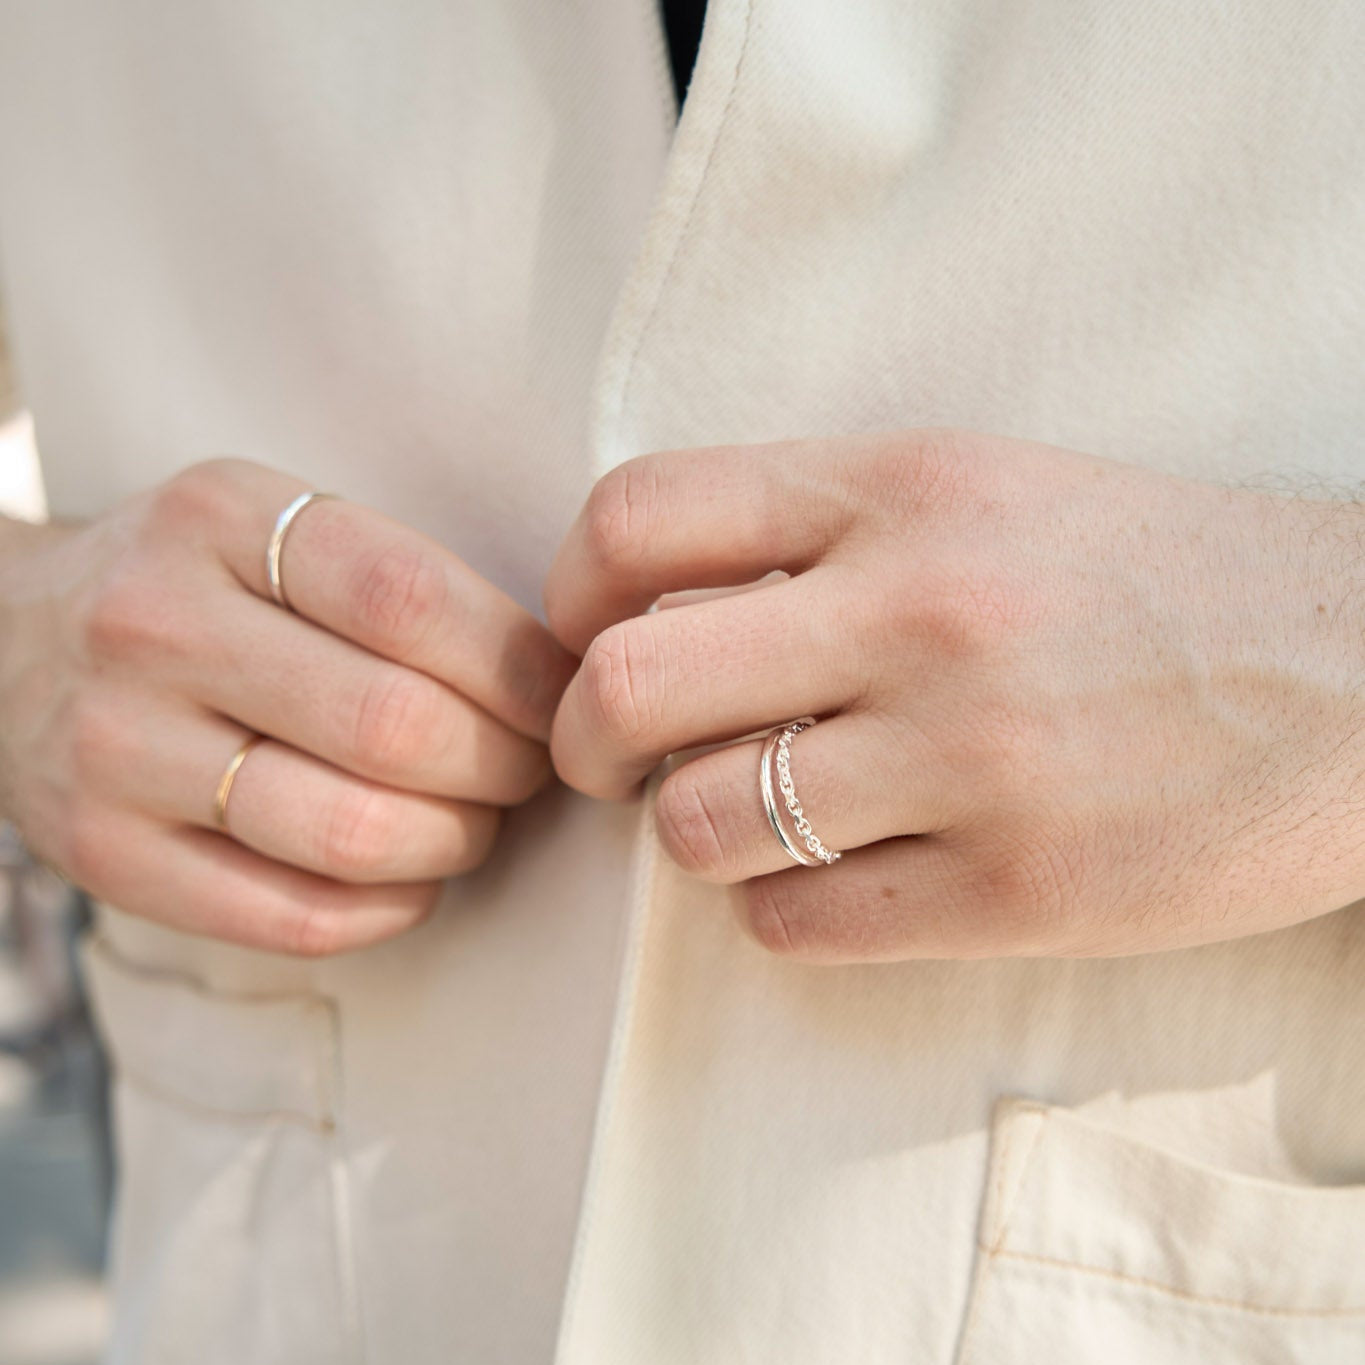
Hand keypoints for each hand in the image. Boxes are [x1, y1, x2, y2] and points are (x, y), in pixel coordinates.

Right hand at [0, 459, 575, 955]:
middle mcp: (154, 625)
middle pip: (396, 726)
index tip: (560, 699)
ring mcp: (117, 748)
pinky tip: (413, 878)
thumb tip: (559, 674)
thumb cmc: (195, 590)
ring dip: (457, 841)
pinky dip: (391, 908)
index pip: (412, 599)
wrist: (8, 646)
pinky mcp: (105, 855)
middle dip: (505, 764)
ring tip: (475, 820)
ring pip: (352, 832)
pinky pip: (295, 916)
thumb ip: (392, 579)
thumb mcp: (271, 528)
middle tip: (528, 768)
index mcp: (221, 519)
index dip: (520, 668)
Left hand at [544, 429, 1364, 961]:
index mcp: (901, 488)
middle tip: (617, 759)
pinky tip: (837, 876)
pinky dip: (779, 909)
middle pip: (626, 684)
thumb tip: (651, 607)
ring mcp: (967, 758)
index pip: (637, 515)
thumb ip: (816, 529)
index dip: (572, 592)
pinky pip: (793, 923)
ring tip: (752, 816)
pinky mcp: (1015, 892)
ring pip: (697, 825)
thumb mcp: (980, 489)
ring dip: (692, 834)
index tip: (590, 640)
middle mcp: (920, 611)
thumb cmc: (1150, 575)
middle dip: (585, 739)